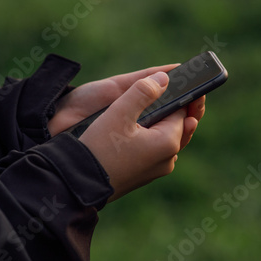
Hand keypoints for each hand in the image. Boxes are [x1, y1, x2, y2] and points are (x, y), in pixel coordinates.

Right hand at [48, 67, 204, 201]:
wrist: (78, 182)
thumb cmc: (99, 147)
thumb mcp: (120, 112)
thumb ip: (144, 91)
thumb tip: (165, 78)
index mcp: (168, 142)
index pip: (181, 111)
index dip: (179, 95)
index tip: (179, 81)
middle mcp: (169, 159)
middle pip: (178, 125)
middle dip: (175, 108)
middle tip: (171, 89)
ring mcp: (158, 170)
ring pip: (168, 137)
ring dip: (164, 121)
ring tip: (160, 104)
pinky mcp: (146, 175)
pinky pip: (157, 149)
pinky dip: (154, 135)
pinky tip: (143, 126)